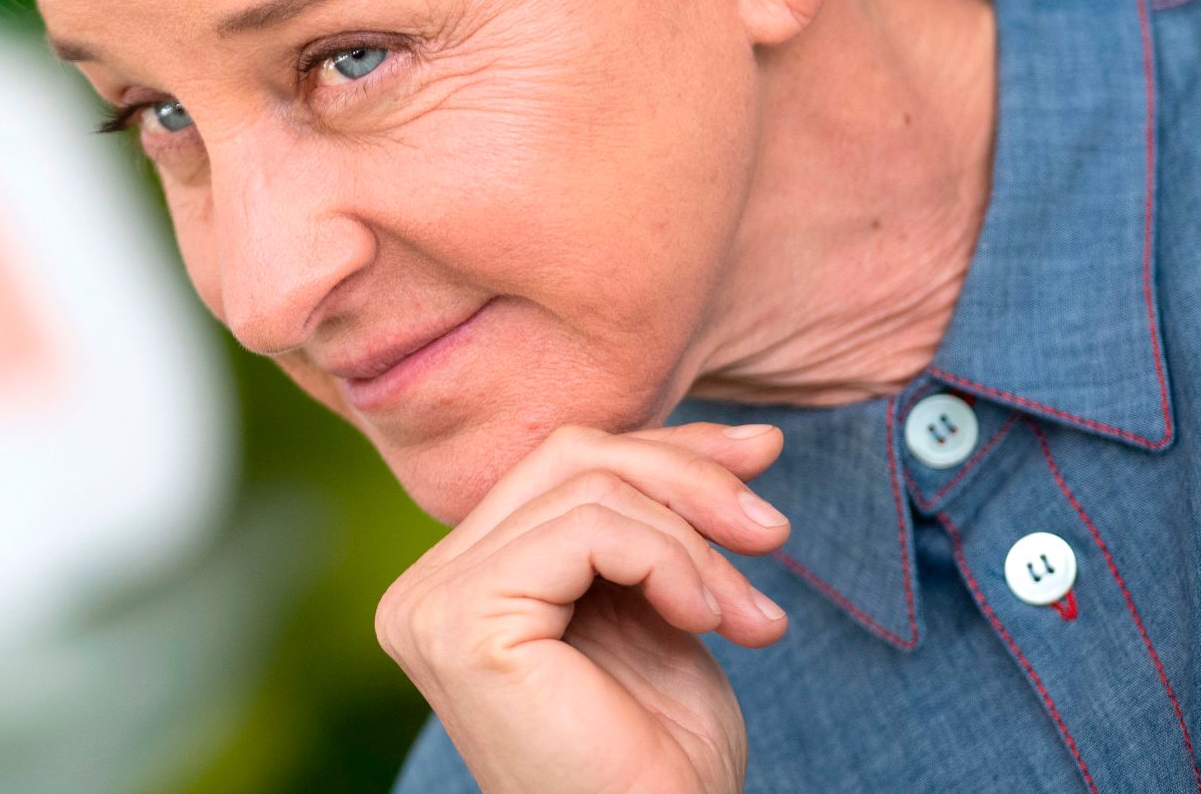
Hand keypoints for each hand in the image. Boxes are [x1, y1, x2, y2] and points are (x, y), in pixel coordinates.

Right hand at [376, 423, 790, 793]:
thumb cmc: (659, 761)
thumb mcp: (668, 607)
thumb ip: (670, 520)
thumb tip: (750, 438)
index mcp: (463, 580)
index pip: (561, 466)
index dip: (668, 452)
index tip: (763, 462)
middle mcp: (427, 587)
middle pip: (568, 457)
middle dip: (688, 477)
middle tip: (772, 534)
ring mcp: (433, 603)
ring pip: (584, 486)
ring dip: (695, 542)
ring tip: (749, 616)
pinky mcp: (461, 620)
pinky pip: (584, 528)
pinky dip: (669, 559)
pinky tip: (704, 619)